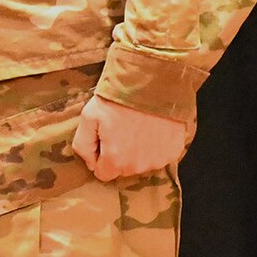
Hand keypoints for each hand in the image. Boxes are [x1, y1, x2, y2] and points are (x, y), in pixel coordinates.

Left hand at [73, 94, 189, 180]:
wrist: (151, 83)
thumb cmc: (118, 98)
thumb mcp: (88, 117)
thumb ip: (83, 145)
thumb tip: (90, 163)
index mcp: (116, 160)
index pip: (103, 173)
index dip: (99, 157)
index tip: (102, 139)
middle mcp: (139, 166)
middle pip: (123, 169)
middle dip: (118, 154)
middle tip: (119, 129)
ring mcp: (159, 160)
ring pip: (141, 163)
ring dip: (137, 151)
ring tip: (135, 125)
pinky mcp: (174, 151)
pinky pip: (159, 155)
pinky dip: (154, 145)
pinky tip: (151, 127)